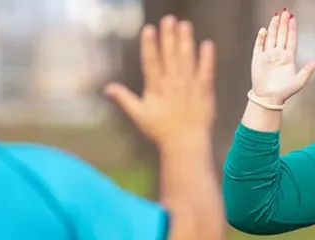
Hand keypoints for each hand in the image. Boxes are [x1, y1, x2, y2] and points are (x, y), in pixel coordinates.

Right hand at [104, 15, 215, 147]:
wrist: (185, 145)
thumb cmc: (161, 132)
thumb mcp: (139, 115)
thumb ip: (124, 99)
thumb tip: (107, 88)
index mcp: (156, 89)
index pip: (151, 63)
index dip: (150, 45)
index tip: (149, 29)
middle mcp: (173, 85)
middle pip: (170, 57)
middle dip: (169, 37)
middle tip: (169, 19)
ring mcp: (190, 88)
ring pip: (187, 60)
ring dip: (186, 42)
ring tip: (184, 25)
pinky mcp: (205, 93)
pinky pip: (207, 72)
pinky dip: (207, 59)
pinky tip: (207, 44)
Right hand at [251, 9, 314, 105]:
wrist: (269, 99)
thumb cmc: (285, 92)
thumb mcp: (300, 81)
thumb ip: (309, 69)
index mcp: (289, 58)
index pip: (291, 40)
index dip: (292, 29)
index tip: (293, 18)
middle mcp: (279, 55)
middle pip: (282, 35)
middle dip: (283, 24)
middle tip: (285, 12)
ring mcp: (268, 56)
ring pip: (271, 37)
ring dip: (273, 27)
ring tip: (275, 16)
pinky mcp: (258, 59)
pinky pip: (259, 45)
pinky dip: (261, 37)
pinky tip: (264, 30)